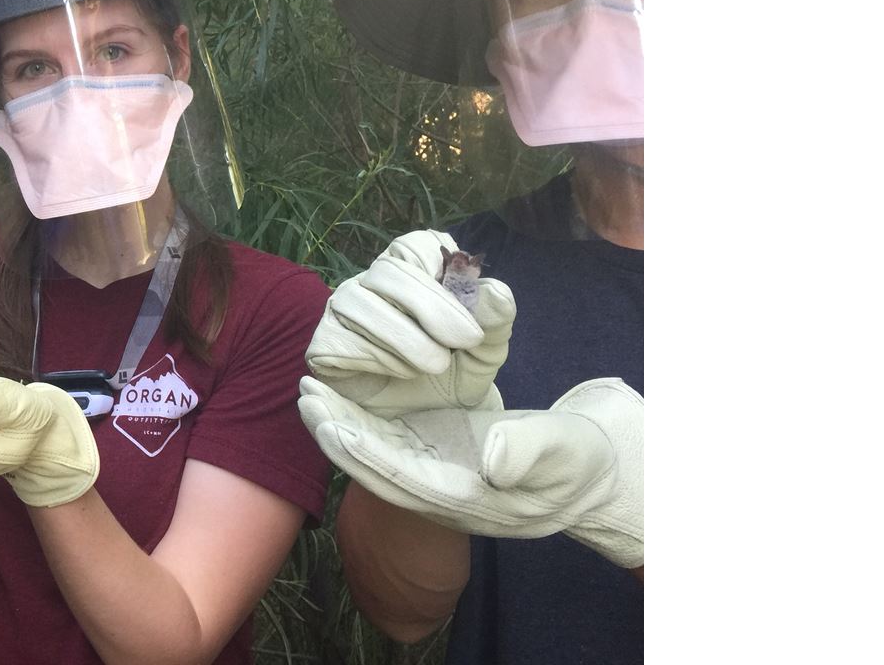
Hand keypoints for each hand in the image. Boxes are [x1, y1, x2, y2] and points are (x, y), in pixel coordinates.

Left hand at [299, 376, 642, 566]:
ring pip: (373, 451)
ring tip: (308, 388)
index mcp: (464, 500)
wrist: (583, 472)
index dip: (364, 453)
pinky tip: (338, 392)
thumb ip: (527, 453)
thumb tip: (492, 459)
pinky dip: (360, 417)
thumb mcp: (563, 453)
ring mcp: (432, 473)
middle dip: (336, 434)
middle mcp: (437, 491)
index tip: (332, 426)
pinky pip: (386, 438)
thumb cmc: (575, 462)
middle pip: (374, 467)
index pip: (401, 479)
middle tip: (305, 395)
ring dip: (339, 423)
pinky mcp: (434, 453)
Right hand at [306, 230, 514, 415]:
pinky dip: (378, 359)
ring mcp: (341, 310)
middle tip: (463, 342)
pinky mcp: (324, 343)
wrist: (429, 421)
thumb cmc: (455, 374)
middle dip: (431, 307)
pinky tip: (398, 373)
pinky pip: (342, 340)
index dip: (443, 273)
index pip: (413, 245)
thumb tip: (494, 291)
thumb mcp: (487, 350)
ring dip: (408, 340)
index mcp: (411, 269)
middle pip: (387, 270)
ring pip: (362, 304)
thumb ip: (494, 318)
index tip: (469, 310)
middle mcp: (371, 282)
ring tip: (434, 365)